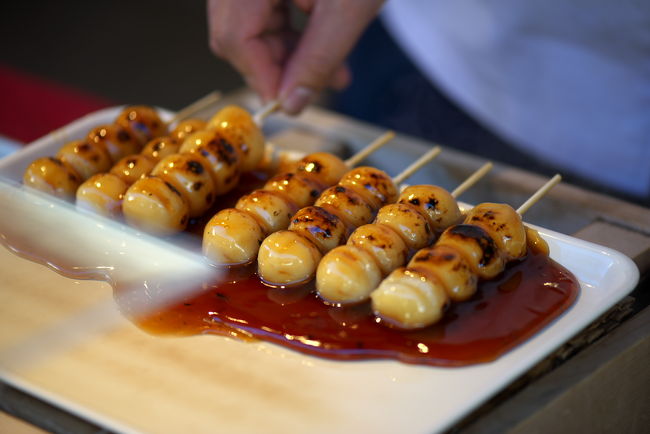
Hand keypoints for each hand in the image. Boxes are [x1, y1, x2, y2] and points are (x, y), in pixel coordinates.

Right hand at [207, 0, 383, 113]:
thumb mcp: (349, 6)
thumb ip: (318, 58)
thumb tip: (292, 101)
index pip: (234, 36)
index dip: (262, 77)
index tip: (289, 103)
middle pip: (237, 32)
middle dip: (280, 66)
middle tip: (316, 86)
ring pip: (252, 23)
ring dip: (292, 52)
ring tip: (334, 67)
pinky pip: (267, 6)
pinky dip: (296, 30)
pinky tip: (325, 40)